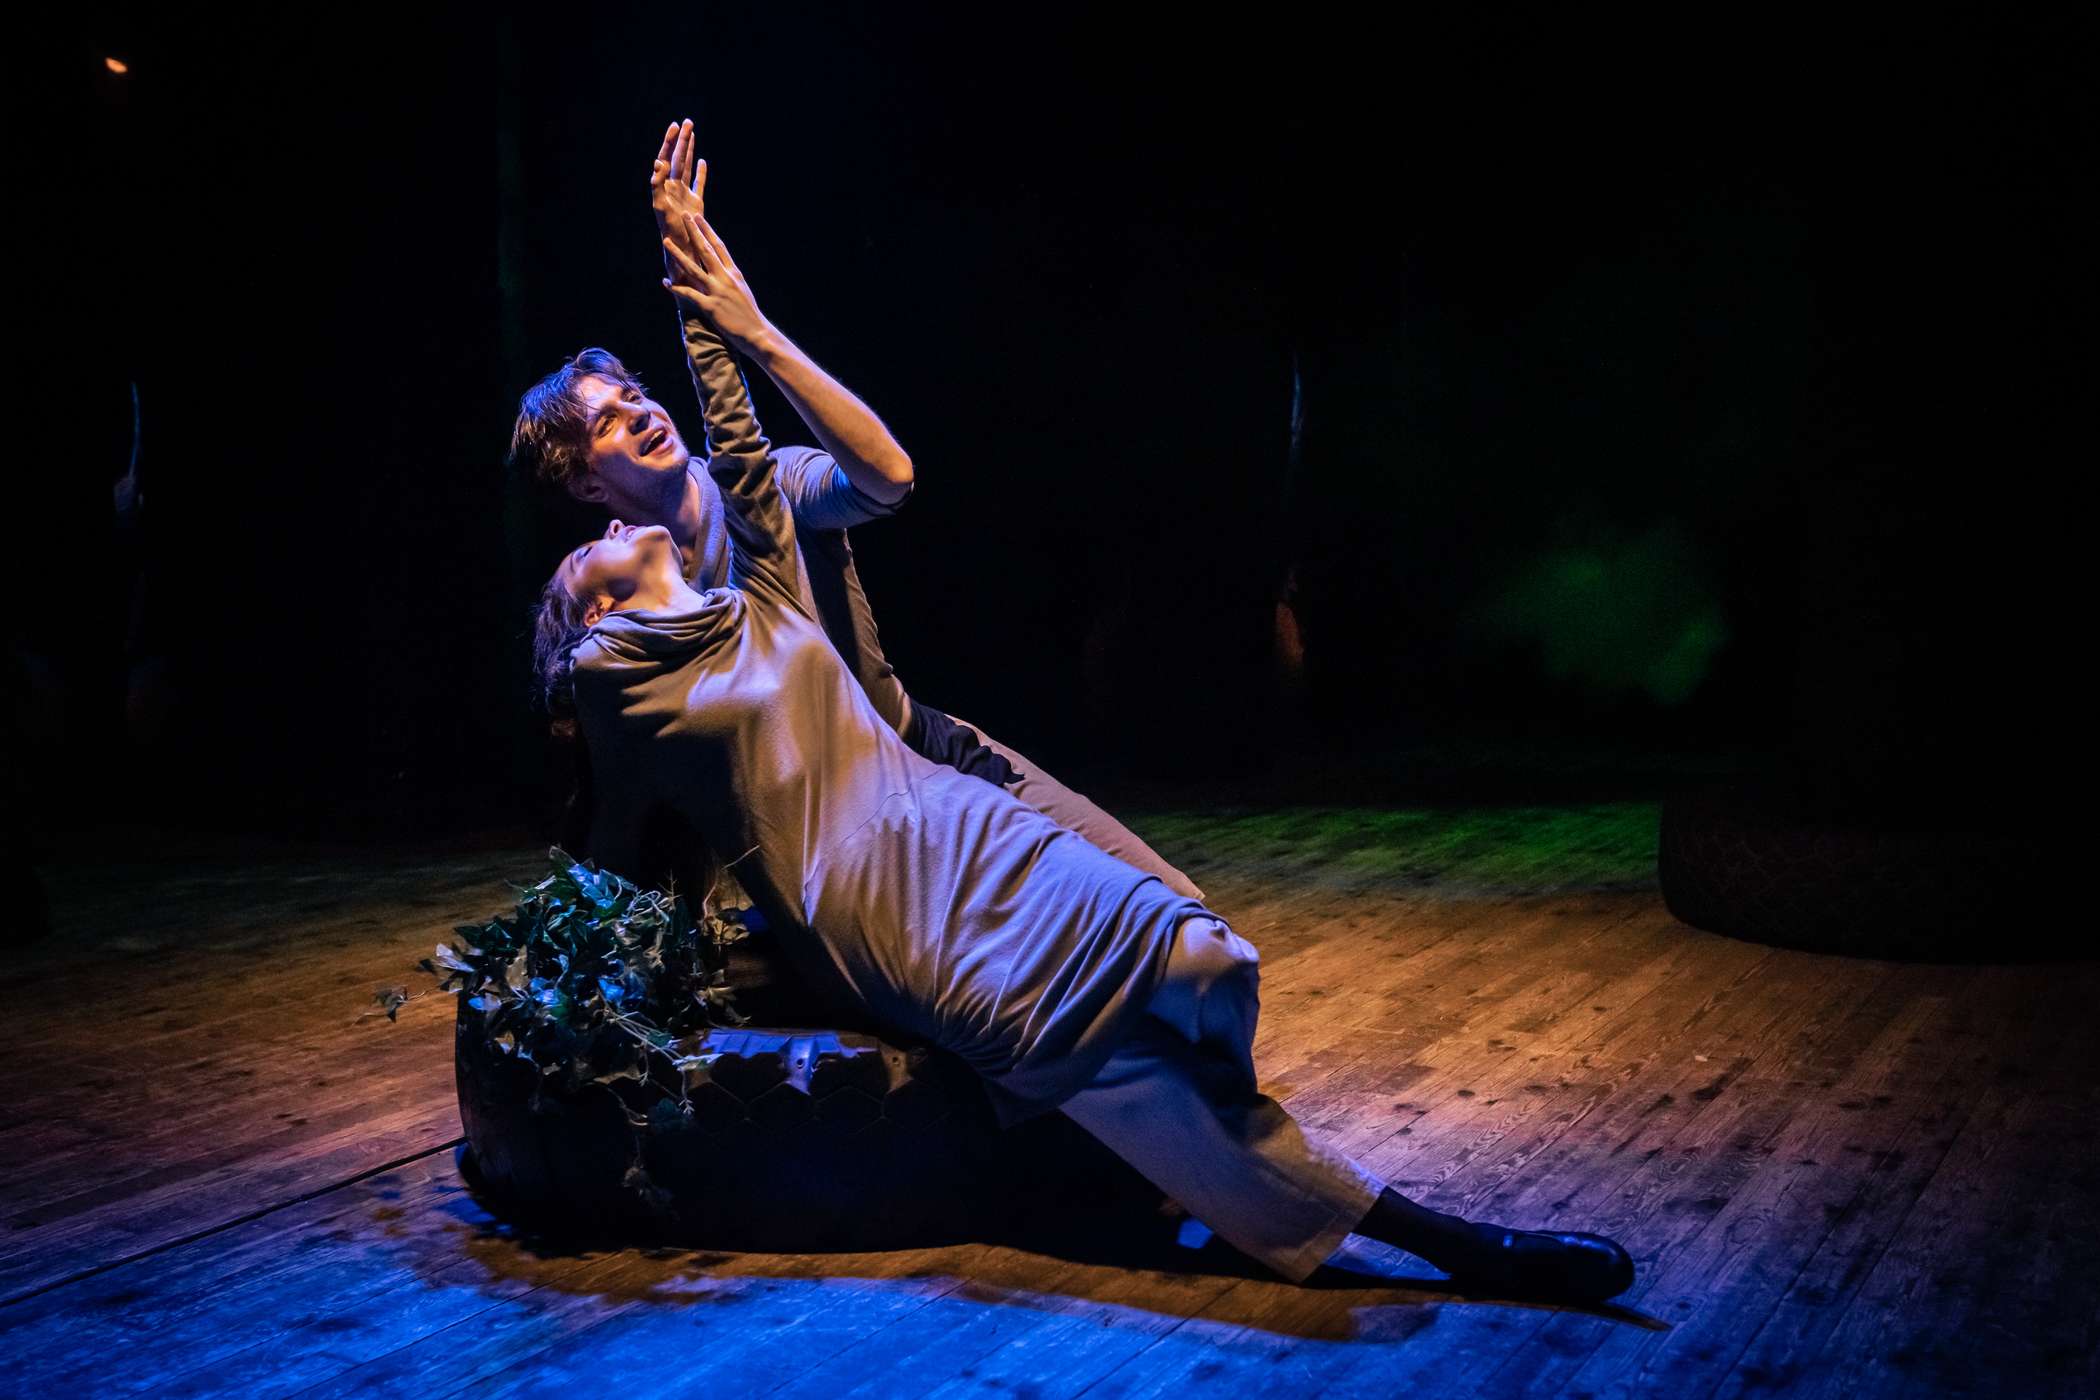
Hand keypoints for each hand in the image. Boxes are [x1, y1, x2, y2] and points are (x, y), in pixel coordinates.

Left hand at [649, 119, 706, 266]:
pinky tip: (702, 162)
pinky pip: (698, 184)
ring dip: (689, 150)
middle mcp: (672, 187)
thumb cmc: (669, 230)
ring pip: (687, 167)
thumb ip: (657, 185)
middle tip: (687, 122)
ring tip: (692, 133)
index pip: (665, 159)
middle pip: (677, 159)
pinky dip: (701, 173)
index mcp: (663, 186)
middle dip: (681, 140)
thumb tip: (657, 164)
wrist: (682, 247)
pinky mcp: (695, 203)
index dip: (669, 143)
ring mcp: (684, 194)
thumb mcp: (661, 206)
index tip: (674, 128)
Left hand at [663, 213, 770, 351]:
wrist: (758, 333)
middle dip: (693, 232)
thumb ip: (731, 278)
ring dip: (678, 254)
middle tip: (684, 216)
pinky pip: (689, 294)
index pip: (719, 246)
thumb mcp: (742, 290)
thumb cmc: (750, 315)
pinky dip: (676, 288)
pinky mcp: (710, 306)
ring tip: (666, 242)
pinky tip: (665, 282)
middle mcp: (725, 278)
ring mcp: (717, 291)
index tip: (698, 218)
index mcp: (734, 273)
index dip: (707, 231)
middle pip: (706, 250)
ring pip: (693, 268)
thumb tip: (722, 270)